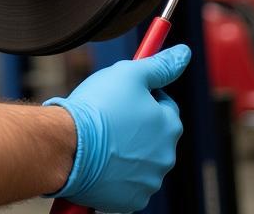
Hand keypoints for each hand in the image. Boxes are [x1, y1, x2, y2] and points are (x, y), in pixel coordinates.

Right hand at [43, 44, 190, 212]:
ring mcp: (148, 181)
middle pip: (154, 134)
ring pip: (141, 159)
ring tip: (102, 138)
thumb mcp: (130, 73)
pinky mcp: (130, 201)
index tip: (125, 94)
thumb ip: (161, 65)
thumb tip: (184, 53)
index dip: (144, 96)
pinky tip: (100, 160)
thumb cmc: (98, 107)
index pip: (165, 105)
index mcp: (170, 125)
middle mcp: (166, 157)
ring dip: (127, 149)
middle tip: (111, 116)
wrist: (69, 146)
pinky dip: (117, 173)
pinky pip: (127, 183)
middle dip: (137, 125)